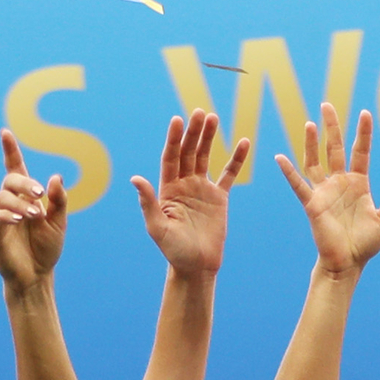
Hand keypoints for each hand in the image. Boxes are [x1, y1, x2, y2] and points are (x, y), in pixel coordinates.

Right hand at [0, 135, 69, 290]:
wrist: (37, 275)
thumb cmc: (46, 248)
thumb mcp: (58, 222)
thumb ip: (58, 201)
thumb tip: (55, 177)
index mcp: (25, 197)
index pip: (15, 168)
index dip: (10, 151)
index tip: (5, 133)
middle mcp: (10, 202)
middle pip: (10, 181)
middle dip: (24, 184)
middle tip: (40, 195)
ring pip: (2, 197)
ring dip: (19, 203)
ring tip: (35, 215)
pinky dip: (6, 215)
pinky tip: (19, 220)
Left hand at [131, 110, 248, 279]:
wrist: (197, 266)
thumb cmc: (174, 251)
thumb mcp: (157, 228)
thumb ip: (148, 202)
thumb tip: (135, 179)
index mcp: (167, 189)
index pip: (170, 157)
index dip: (173, 138)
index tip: (177, 120)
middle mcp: (183, 184)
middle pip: (188, 152)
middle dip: (192, 132)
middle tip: (199, 112)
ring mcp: (201, 189)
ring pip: (205, 157)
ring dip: (208, 138)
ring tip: (212, 118)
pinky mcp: (219, 197)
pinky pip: (229, 174)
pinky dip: (236, 159)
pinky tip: (243, 142)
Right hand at [281, 104, 379, 273]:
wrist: (347, 264)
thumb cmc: (366, 244)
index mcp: (359, 184)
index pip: (360, 152)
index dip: (362, 133)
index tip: (365, 113)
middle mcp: (340, 183)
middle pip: (334, 148)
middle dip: (332, 127)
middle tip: (328, 105)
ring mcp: (324, 192)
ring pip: (315, 161)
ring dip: (311, 142)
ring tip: (309, 122)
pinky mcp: (312, 204)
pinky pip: (298, 184)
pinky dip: (289, 171)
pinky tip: (279, 157)